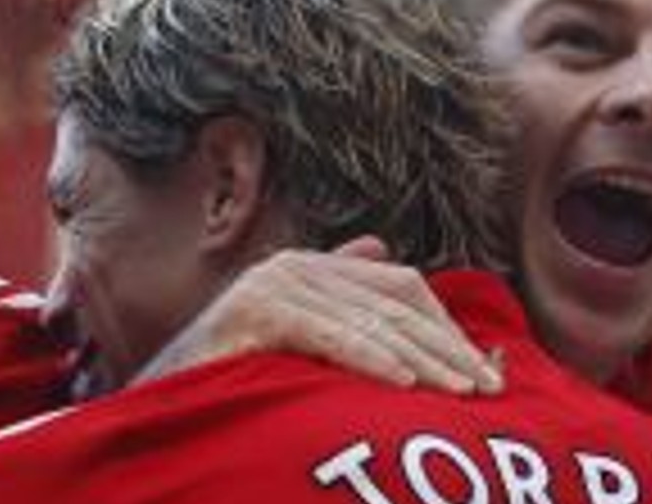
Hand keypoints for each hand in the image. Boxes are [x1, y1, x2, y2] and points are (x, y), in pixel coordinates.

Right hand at [135, 237, 503, 393]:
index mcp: (312, 269)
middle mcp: (296, 266)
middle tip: (487, 389)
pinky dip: (369, 359)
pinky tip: (403, 383)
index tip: (485, 372)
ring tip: (459, 393)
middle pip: (393, 302)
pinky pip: (327, 334)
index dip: (447, 327)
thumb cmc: (234, 376)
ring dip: (421, 360)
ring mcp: (274, 283)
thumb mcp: (298, 342)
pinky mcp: (255, 309)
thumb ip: (343, 310)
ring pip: (367, 320)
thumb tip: (383, 254)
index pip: (400, 287)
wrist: (164, 396)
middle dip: (446, 348)